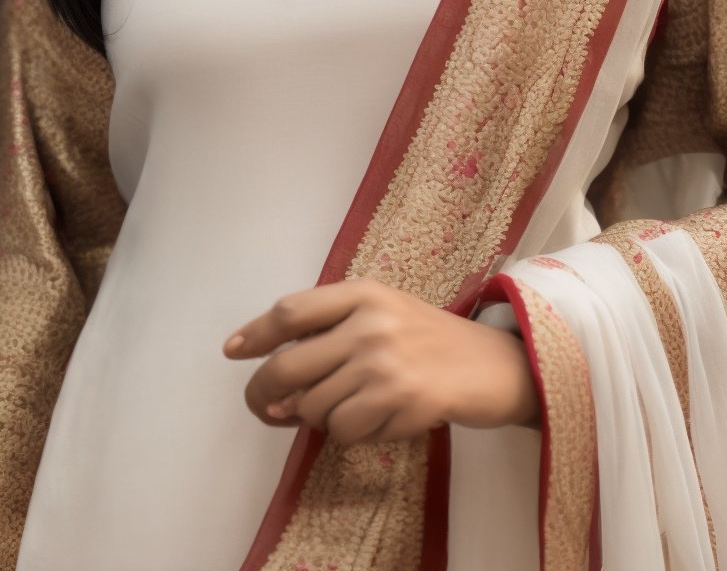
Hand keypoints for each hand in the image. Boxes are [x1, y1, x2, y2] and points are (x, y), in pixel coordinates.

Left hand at [222, 275, 539, 446]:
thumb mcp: (382, 313)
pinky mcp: (400, 400)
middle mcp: (370, 322)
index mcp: (362, 292)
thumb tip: (274, 391)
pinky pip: (345, 431)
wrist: (494, 364)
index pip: (291, 311)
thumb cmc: (430, 339)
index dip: (254, 333)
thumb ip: (330, 334)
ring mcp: (385, 362)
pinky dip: (353, 434)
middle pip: (287, 365)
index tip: (232, 351)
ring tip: (353, 406)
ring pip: (313, 407)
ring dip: (321, 418)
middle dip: (264, 394)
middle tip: (265, 409)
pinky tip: (379, 419)